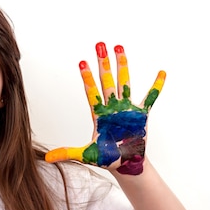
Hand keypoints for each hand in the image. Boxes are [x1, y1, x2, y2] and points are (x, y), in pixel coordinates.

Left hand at [45, 42, 164, 174]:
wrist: (125, 165)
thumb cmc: (107, 158)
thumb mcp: (86, 154)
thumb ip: (67, 153)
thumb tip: (48, 158)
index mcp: (99, 114)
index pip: (91, 92)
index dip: (87, 78)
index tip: (82, 62)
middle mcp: (112, 107)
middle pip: (106, 81)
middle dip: (103, 63)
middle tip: (99, 45)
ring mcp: (127, 109)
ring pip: (124, 82)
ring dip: (122, 66)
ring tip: (119, 48)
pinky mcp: (142, 115)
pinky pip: (151, 97)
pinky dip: (156, 86)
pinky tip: (161, 72)